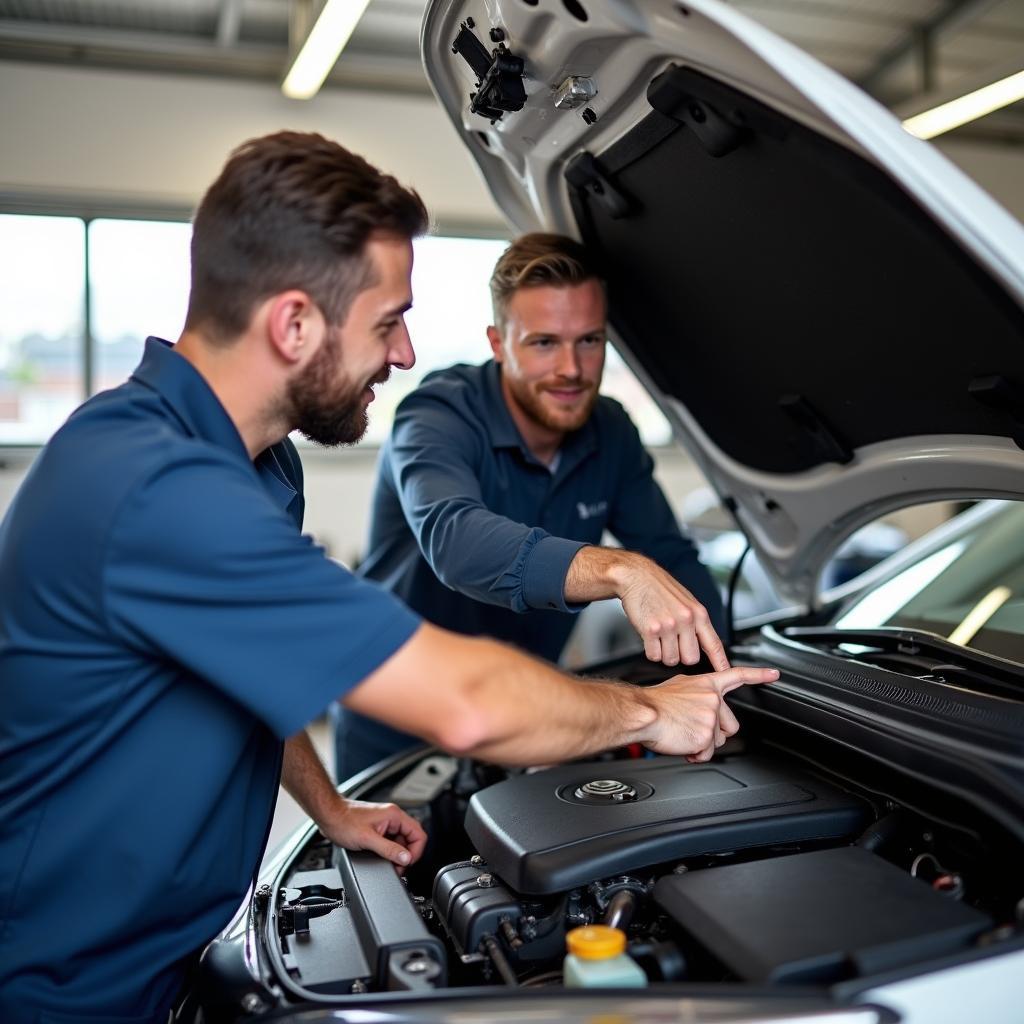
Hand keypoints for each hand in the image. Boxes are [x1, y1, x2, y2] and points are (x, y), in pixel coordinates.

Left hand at [316, 797, 426, 872]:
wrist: (328, 815)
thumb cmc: (343, 821)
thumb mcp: (368, 839)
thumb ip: (389, 850)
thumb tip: (406, 858)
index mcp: (394, 815)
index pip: (419, 834)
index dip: (416, 852)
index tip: (406, 863)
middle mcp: (392, 817)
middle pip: (411, 839)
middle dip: (406, 855)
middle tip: (397, 868)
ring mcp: (385, 823)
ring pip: (401, 841)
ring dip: (397, 854)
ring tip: (387, 864)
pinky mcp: (378, 828)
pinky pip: (391, 841)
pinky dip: (389, 852)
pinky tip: (380, 857)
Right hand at [615, 553, 728, 670]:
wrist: (637, 576)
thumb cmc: (659, 588)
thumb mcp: (687, 601)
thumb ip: (696, 622)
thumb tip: (703, 642)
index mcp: (698, 613)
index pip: (714, 643)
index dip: (720, 661)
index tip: (725, 672)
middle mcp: (686, 620)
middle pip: (691, 659)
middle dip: (681, 655)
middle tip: (672, 643)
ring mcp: (669, 625)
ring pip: (671, 660)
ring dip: (663, 653)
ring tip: (659, 636)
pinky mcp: (651, 629)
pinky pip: (654, 655)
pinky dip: (650, 650)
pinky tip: (649, 636)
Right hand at [642, 665, 778, 761]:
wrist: (643, 712)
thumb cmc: (654, 703)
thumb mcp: (679, 688)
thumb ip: (697, 695)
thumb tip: (700, 707)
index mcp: (706, 684)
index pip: (738, 676)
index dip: (759, 675)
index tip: (774, 674)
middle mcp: (713, 698)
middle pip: (730, 726)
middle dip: (715, 734)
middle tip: (693, 729)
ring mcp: (712, 716)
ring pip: (717, 742)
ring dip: (702, 744)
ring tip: (683, 734)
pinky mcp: (707, 735)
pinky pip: (706, 754)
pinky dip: (694, 754)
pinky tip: (682, 743)